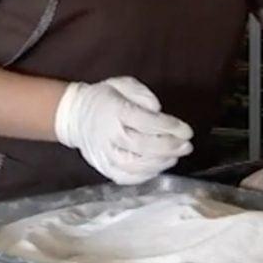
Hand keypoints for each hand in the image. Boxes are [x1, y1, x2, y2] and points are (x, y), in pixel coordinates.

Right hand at [54, 77, 193, 184]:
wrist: (75, 116)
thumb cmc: (104, 98)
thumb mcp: (121, 84)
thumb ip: (140, 93)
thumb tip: (157, 109)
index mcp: (114, 111)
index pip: (145, 122)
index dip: (169, 127)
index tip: (187, 131)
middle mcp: (108, 136)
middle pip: (142, 147)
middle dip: (169, 148)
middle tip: (187, 146)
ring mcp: (104, 155)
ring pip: (134, 166)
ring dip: (160, 163)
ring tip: (175, 156)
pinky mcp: (103, 167)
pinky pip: (125, 178)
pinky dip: (144, 176)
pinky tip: (158, 167)